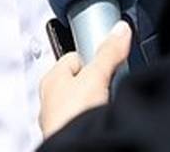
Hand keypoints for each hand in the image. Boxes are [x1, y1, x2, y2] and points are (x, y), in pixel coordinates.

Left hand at [38, 20, 131, 138]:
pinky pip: (85, 119)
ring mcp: (59, 119)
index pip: (74, 56)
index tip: (109, 57)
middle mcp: (51, 99)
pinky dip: (94, 118)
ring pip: (82, 101)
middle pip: (80, 79)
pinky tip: (103, 119)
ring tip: (108, 102)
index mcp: (51, 78)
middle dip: (97, 80)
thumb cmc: (71, 116)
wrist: (76, 148)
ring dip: (96, 100)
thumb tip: (119, 30)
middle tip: (111, 82)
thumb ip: (108, 52)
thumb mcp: (97, 76)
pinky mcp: (70, 134)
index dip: (94, 56)